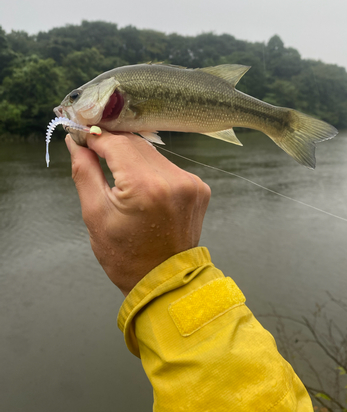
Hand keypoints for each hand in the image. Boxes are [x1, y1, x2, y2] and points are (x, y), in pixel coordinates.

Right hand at [65, 132, 210, 295]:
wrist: (164, 280)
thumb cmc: (124, 255)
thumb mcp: (95, 215)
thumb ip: (85, 172)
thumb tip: (76, 143)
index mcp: (146, 187)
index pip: (117, 143)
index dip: (96, 136)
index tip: (82, 136)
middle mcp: (174, 179)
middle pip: (136, 143)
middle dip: (113, 144)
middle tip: (93, 148)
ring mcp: (191, 183)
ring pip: (153, 152)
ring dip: (132, 155)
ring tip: (115, 170)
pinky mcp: (199, 187)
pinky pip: (168, 166)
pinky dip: (151, 168)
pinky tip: (140, 183)